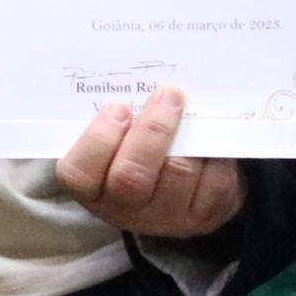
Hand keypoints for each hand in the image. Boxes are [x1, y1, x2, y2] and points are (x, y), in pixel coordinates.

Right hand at [56, 86, 243, 237]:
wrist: (174, 189)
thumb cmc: (132, 148)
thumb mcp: (114, 138)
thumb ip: (114, 117)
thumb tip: (136, 77)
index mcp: (92, 188)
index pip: (79, 173)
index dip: (98, 139)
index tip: (118, 106)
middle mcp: (124, 210)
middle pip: (131, 176)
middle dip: (153, 130)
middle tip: (167, 94)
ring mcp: (165, 218)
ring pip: (178, 175)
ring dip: (188, 134)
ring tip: (191, 106)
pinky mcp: (203, 217)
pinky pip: (213, 183)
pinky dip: (216, 153)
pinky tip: (209, 133)